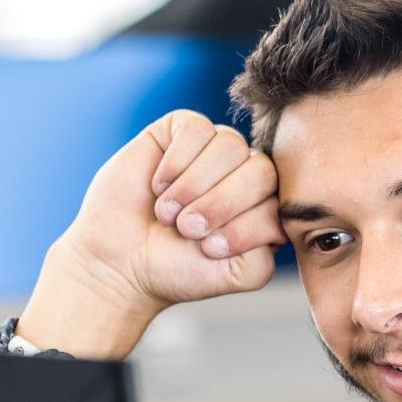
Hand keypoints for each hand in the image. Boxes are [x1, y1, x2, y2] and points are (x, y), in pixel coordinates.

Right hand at [18, 111, 288, 356]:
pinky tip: (159, 184)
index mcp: (266, 208)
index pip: (281, 202)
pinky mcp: (181, 131)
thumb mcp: (239, 273)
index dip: (245, 226)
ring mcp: (216, 150)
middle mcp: (246, 175)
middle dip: (221, 204)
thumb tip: (275, 211)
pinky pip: (197, 129)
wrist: (120, 262)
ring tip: (168, 211)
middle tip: (186, 229)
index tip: (208, 250)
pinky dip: (177, 161)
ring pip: (231, 146)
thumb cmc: (179, 268)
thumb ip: (272, 247)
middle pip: (261, 171)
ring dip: (195, 185)